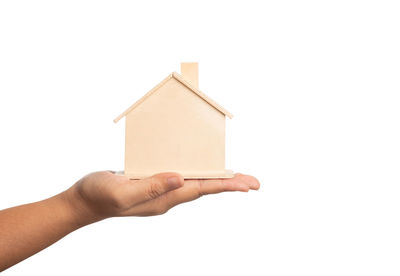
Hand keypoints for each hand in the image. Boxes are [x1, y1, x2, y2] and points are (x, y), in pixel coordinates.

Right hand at [64, 171, 259, 224]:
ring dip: (216, 178)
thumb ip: (151, 188)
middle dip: (229, 184)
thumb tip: (180, 179)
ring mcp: (161, 189)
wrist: (84, 201)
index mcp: (163, 198)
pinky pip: (181, 176)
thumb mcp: (122, 192)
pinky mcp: (153, 182)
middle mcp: (167, 195)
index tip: (246, 184)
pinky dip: (196, 171)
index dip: (224, 185)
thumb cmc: (99, 196)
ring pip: (195, 182)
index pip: (200, 189)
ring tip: (236, 177)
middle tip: (253, 183)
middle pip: (204, 187)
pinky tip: (201, 170)